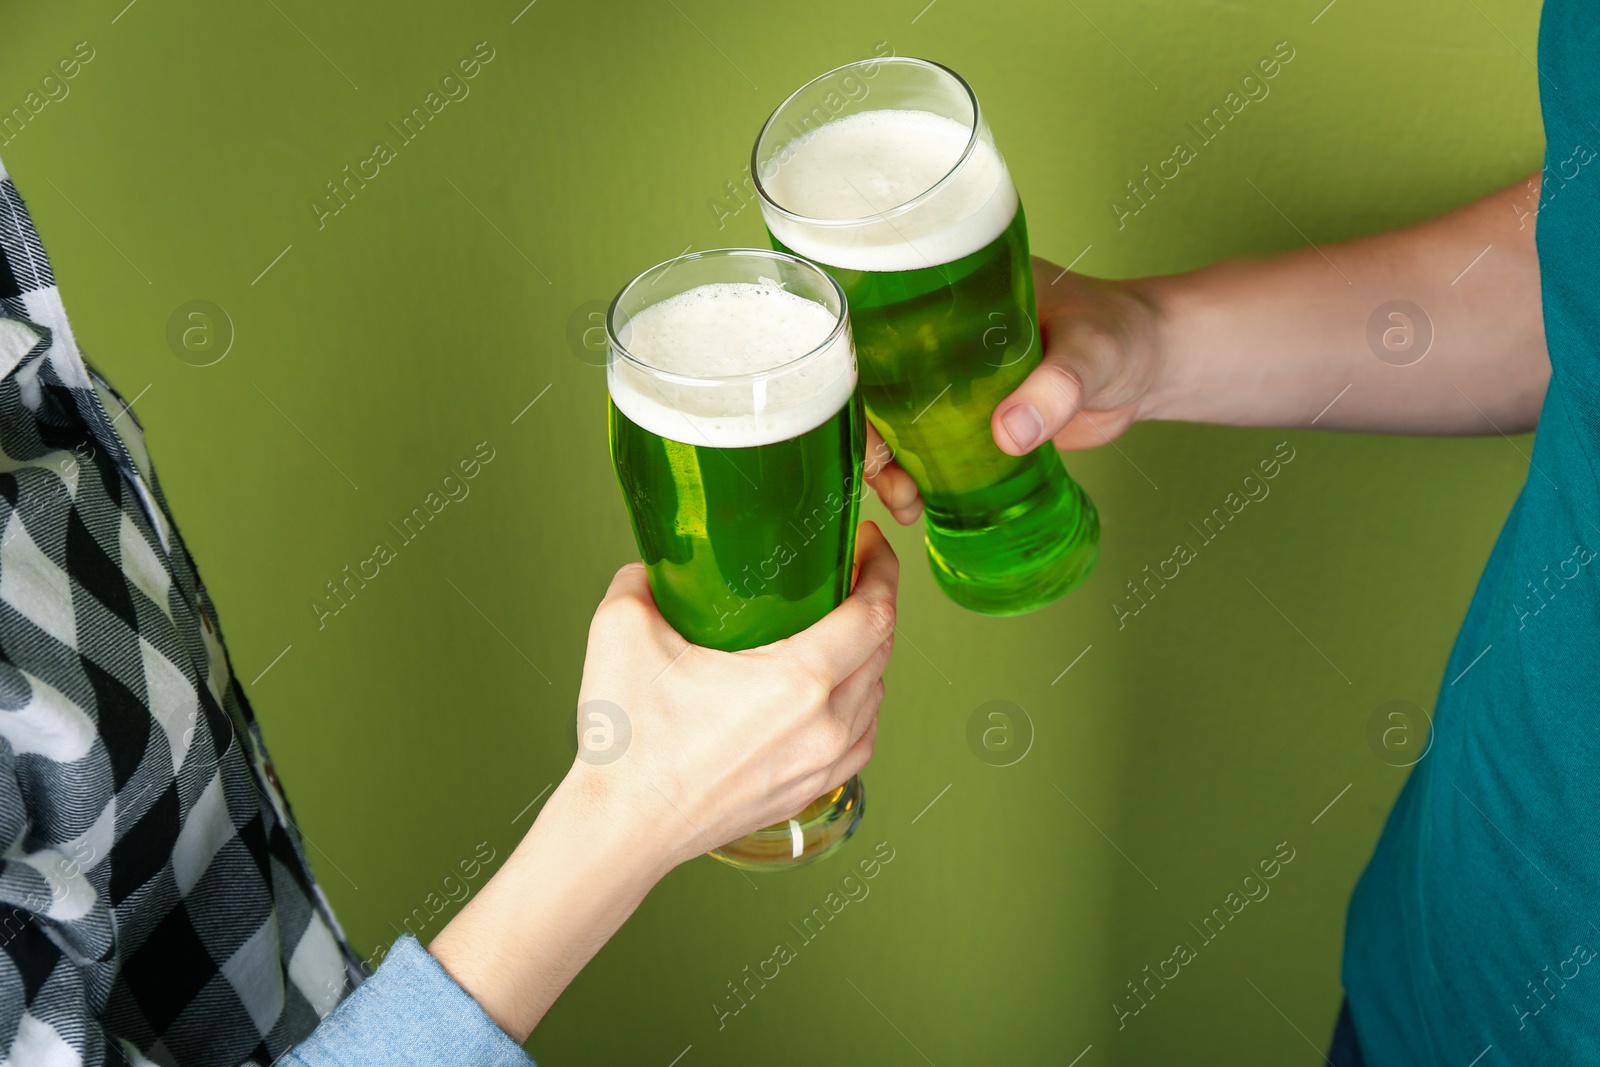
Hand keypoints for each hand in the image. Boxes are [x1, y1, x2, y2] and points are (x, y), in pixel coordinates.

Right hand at [565, 520, 899, 870]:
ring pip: (876, 692)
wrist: (622, 826)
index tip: (868, 542)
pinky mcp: (811, 790)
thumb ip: (642, 580)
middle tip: (849, 572)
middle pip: (883, 647)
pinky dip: (857, 703)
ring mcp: (824, 764)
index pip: (874, 612)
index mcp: (797, 682)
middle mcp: (825, 726)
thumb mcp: (622, 631)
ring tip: (837, 626)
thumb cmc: (629, 743)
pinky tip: (830, 688)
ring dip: (866, 652)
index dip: (881, 567)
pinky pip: (861, 735)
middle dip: (874, 600)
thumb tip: (658, 564)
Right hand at [864, 255, 1164, 519]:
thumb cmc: (1125, 334)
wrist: (1154, 366)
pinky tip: (920, 504)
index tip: (859, 425)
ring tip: (908, 504)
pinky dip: (919, 475)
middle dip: (871, 439)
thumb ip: (1056, 388)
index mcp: (954, 293)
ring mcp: (955, 379)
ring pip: (897, 423)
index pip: (876, 330)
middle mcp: (941, 334)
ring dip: (890, 465)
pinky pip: (930, 445)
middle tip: (893, 483)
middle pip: (875, 387)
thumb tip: (1007, 434)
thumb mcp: (1092, 351)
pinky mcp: (973, 418)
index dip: (851, 378)